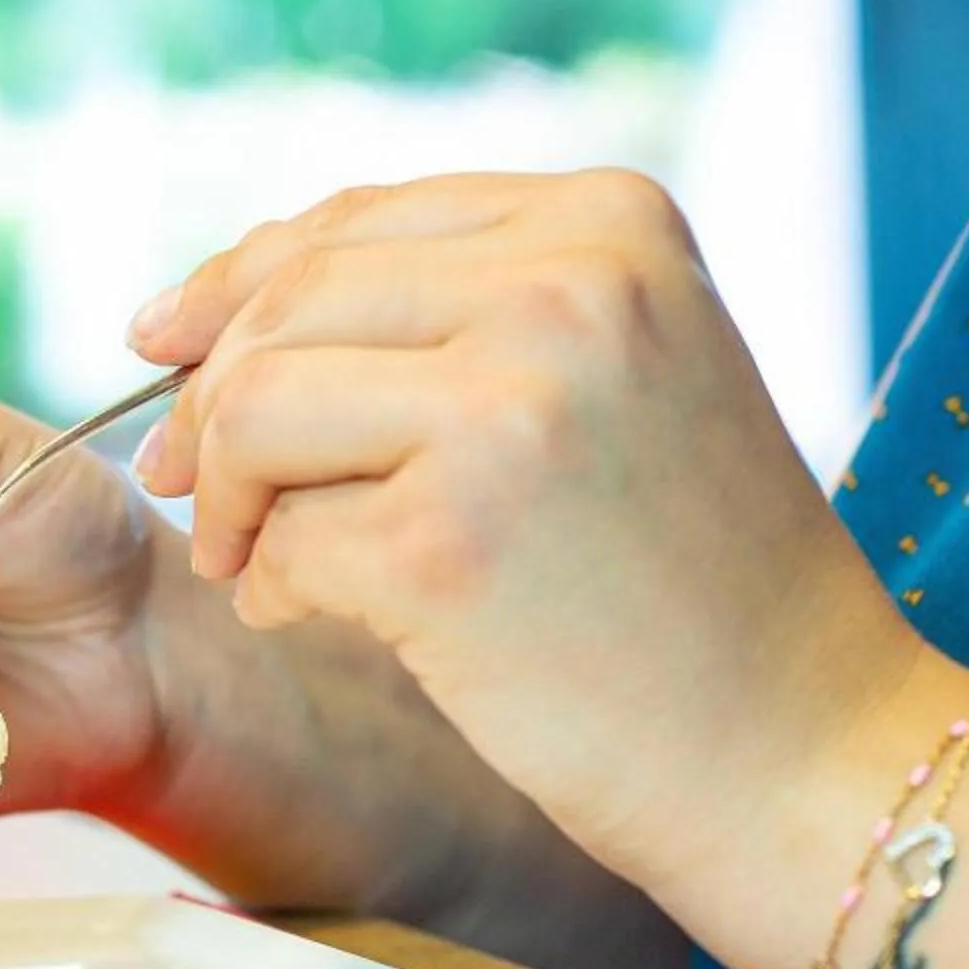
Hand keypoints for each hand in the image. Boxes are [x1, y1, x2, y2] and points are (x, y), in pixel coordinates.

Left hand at [128, 169, 926, 894]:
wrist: (806, 748)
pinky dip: (272, 584)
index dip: (237, 284)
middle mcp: (569, 286)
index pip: (356, 221)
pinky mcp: (448, 544)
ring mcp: (510, 410)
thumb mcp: (614, 373)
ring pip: (254, 407)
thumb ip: (455, 311)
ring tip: (253, 557)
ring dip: (222, 493)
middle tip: (185, 486)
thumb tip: (205, 311)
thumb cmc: (692, 578)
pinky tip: (316, 616)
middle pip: (287, 305)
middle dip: (207, 400)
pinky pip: (281, 539)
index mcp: (612, 220)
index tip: (162, 342)